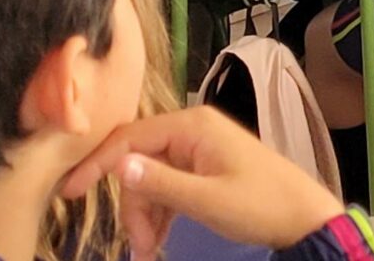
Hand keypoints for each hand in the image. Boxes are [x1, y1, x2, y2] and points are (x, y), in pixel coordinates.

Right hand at [59, 107, 343, 260]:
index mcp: (193, 126)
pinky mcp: (206, 167)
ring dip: (146, 214)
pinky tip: (157, 240)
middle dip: (133, 205)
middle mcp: (194, 130)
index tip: (69, 192)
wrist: (304, 217)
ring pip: (152, 178)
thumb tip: (119, 166)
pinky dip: (161, 212)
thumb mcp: (206, 199)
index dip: (97, 164)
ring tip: (149, 249)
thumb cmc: (260, 204)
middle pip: (140, 162)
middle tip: (138, 246)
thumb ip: (161, 183)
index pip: (131, 138)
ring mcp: (200, 148)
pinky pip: (170, 185)